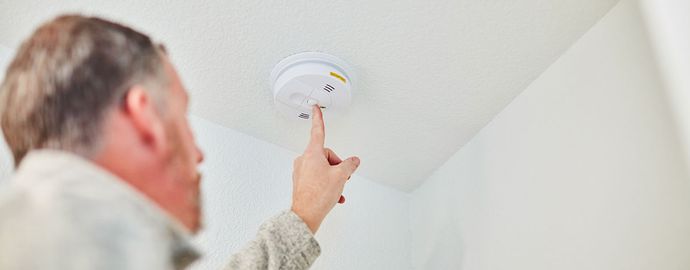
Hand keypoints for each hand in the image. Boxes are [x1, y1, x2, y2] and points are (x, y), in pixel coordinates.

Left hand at [290, 105, 359, 233]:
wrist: (305, 216)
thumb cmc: (318, 195)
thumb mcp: (340, 176)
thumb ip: (349, 165)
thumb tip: (354, 161)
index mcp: (312, 154)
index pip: (317, 131)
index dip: (318, 118)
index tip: (316, 108)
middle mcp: (304, 160)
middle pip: (326, 155)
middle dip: (337, 165)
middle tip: (342, 177)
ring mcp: (301, 172)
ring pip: (323, 168)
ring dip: (333, 177)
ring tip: (337, 190)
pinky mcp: (301, 182)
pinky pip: (318, 178)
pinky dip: (328, 185)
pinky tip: (335, 196)